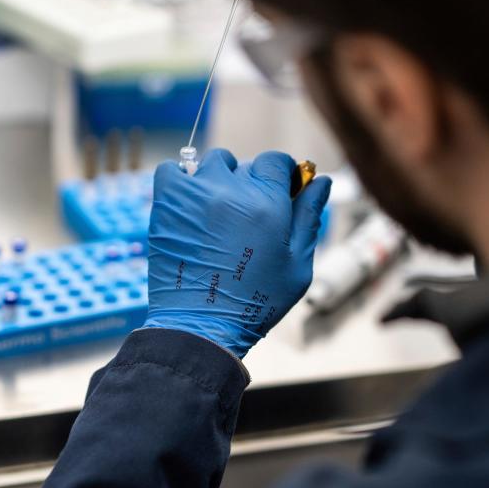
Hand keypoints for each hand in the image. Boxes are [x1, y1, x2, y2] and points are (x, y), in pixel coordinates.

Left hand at [143, 149, 331, 358]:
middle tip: (248, 218)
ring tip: (219, 212)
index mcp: (268, 204)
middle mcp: (232, 192)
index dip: (281, 174)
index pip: (276, 161)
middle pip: (246, 165)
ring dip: (219, 179)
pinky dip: (182, 182)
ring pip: (213, 163)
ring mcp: (196, 194)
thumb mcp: (297, 264)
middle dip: (252, 184)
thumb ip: (310, 217)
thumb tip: (321, 182)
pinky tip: (190, 205)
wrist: (201, 326)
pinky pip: (172, 171)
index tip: (279, 190)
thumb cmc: (254, 302)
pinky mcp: (167, 204)